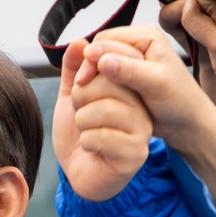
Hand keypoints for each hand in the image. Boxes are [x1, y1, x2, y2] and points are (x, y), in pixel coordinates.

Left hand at [51, 38, 153, 202]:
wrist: (79, 174)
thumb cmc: (79, 136)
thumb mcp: (72, 97)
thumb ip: (75, 70)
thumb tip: (80, 42)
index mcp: (131, 89)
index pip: (115, 61)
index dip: (89, 66)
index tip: (78, 82)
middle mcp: (142, 106)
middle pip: (111, 82)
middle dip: (82, 96)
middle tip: (81, 112)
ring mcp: (142, 131)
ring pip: (104, 109)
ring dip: (82, 121)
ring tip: (85, 130)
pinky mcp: (135, 154)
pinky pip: (102, 137)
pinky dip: (86, 142)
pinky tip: (91, 148)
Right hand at [76, 25, 215, 153]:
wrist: (187, 122)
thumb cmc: (179, 101)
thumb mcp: (156, 84)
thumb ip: (130, 71)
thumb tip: (102, 60)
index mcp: (147, 36)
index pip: (106, 40)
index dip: (91, 58)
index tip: (82, 80)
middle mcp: (138, 43)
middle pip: (100, 49)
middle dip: (90, 67)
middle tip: (81, 87)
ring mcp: (132, 59)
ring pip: (100, 63)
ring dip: (92, 78)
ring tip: (85, 93)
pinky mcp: (127, 75)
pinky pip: (104, 76)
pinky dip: (98, 85)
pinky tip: (95, 97)